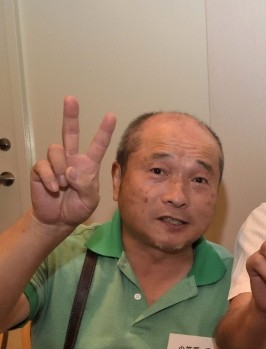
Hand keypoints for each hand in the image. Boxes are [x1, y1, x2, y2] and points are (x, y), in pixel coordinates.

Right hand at [30, 96, 115, 230]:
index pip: (98, 145)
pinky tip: (54, 189)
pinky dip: (51, 179)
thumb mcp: (90, 199)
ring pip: (56, 150)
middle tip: (71, 99)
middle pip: (69, 133)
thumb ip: (85, 184)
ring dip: (61, 169)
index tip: (111, 116)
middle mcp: (71, 159)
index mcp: (88, 165)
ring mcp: (55, 163)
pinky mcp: (41, 169)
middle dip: (70, 115)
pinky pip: (44, 166)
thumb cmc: (77, 207)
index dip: (104, 131)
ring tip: (63, 185)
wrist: (58, 219)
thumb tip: (70, 170)